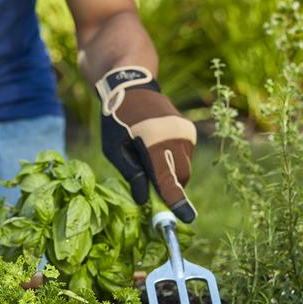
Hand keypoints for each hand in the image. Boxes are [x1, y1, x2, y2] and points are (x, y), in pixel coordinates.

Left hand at [96, 66, 196, 222]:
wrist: (133, 84)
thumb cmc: (117, 118)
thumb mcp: (113, 148)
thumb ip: (130, 174)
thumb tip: (144, 199)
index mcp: (153, 142)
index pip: (167, 179)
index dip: (176, 202)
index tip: (187, 219)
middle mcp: (175, 137)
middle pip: (180, 177)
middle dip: (170, 188)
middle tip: (154, 190)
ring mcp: (184, 132)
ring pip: (184, 167)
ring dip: (170, 172)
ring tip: (149, 157)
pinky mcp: (188, 130)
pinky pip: (184, 155)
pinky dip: (173, 159)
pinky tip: (156, 146)